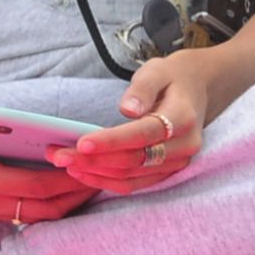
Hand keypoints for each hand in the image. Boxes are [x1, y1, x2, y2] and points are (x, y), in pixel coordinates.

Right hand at [0, 101, 95, 224]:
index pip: (35, 187)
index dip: (68, 180)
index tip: (94, 167)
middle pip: (40, 210)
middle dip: (74, 198)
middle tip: (103, 179)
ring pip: (31, 217)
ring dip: (62, 205)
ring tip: (89, 185)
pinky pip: (18, 214)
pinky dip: (43, 205)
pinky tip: (59, 189)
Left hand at [47, 54, 205, 194]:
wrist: (196, 90)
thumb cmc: (171, 77)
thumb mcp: (158, 70)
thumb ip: (142, 88)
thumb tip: (128, 110)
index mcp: (183, 118)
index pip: (143, 134)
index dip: (112, 141)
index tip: (81, 143)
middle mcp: (184, 147)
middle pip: (134, 160)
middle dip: (94, 160)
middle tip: (58, 154)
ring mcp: (177, 164)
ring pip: (132, 177)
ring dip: (95, 173)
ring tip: (63, 163)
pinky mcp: (167, 173)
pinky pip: (135, 184)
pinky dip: (107, 181)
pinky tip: (82, 173)